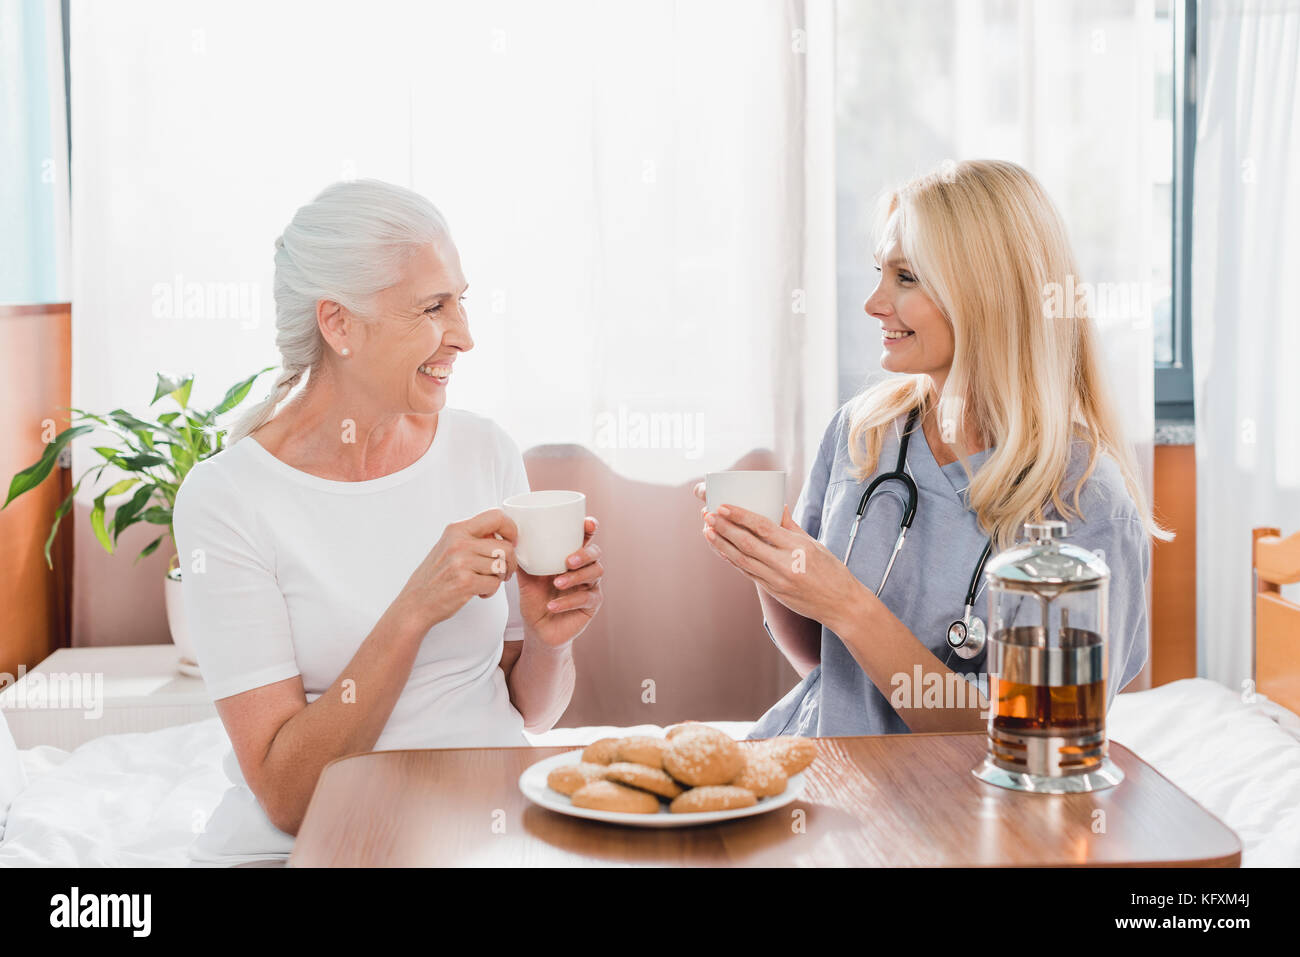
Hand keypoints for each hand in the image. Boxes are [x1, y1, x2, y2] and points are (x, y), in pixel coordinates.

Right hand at [399, 508, 517, 631]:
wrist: (416, 603)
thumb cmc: (434, 577)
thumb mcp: (448, 546)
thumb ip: (472, 537)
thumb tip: (502, 534)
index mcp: (457, 530)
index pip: (496, 517)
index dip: (511, 529)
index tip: (511, 541)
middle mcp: (459, 543)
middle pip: (505, 547)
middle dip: (510, 562)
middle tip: (502, 572)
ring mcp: (461, 562)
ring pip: (502, 567)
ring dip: (498, 578)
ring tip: (484, 582)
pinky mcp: (465, 582)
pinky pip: (494, 584)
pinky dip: (490, 591)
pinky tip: (478, 592)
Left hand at [517, 517, 603, 647]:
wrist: (537, 629)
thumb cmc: (535, 599)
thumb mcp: (526, 578)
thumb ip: (524, 560)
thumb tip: (513, 541)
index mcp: (571, 556)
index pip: (585, 538)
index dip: (590, 528)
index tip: (587, 524)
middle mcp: (584, 568)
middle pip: (595, 553)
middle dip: (584, 554)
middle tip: (568, 561)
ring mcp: (590, 586)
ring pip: (595, 573)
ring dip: (576, 577)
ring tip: (557, 584)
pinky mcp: (592, 605)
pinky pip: (587, 599)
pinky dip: (569, 601)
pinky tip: (553, 605)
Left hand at [700, 501, 873, 633]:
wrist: (841, 605)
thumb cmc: (832, 572)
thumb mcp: (815, 544)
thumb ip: (792, 526)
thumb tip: (778, 506)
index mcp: (798, 547)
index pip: (762, 527)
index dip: (740, 516)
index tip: (723, 506)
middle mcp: (785, 564)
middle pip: (747, 543)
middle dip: (724, 528)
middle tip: (708, 515)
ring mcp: (777, 580)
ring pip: (742, 560)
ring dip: (722, 545)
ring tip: (707, 530)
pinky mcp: (773, 591)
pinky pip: (748, 573)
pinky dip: (732, 560)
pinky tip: (721, 550)